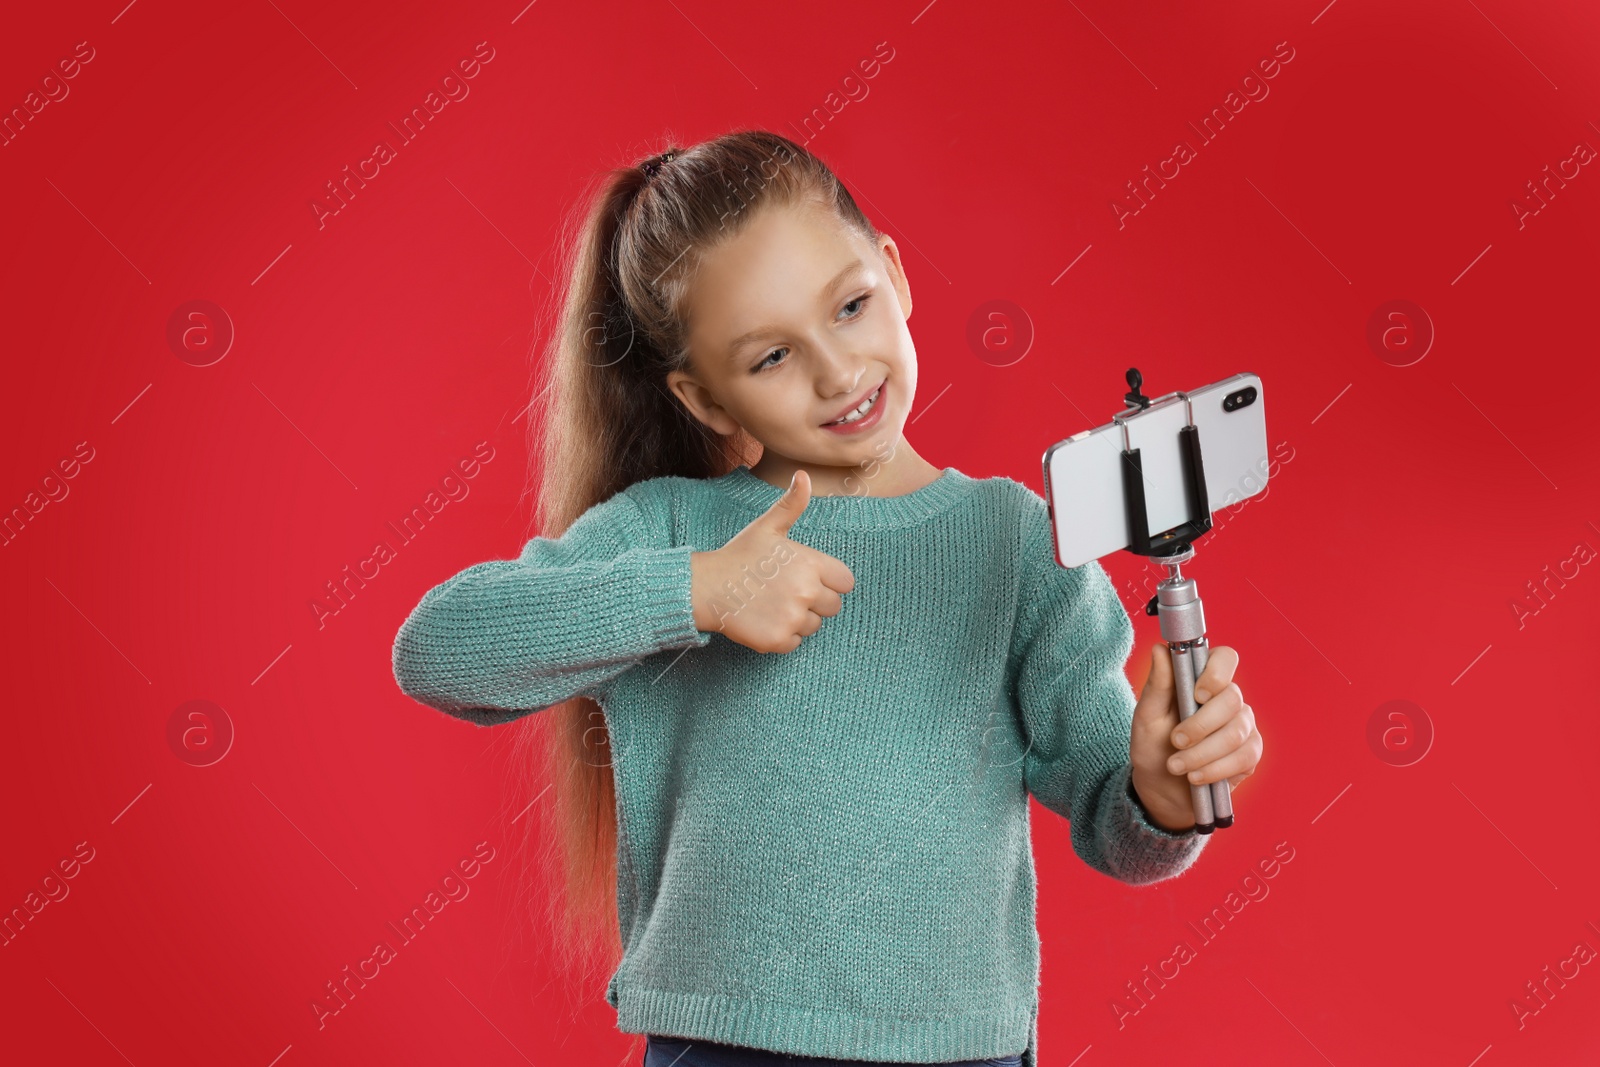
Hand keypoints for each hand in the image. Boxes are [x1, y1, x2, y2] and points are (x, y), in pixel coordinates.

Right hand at [689, 469, 855, 652]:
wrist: (706, 587)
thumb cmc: (739, 555)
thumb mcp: (767, 526)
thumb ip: (792, 504)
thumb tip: (804, 475)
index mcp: (811, 564)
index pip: (845, 582)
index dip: (829, 581)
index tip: (807, 578)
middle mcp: (807, 592)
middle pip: (833, 606)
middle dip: (815, 601)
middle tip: (785, 591)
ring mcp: (793, 618)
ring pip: (814, 625)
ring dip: (799, 619)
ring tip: (772, 603)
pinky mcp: (779, 640)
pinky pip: (796, 642)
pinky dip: (783, 635)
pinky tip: (764, 619)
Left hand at [1128, 644, 1262, 831]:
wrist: (1161, 788)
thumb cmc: (1153, 746)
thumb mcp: (1147, 716)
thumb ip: (1157, 684)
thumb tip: (1160, 649)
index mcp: (1202, 680)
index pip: (1225, 658)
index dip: (1217, 672)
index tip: (1197, 694)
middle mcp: (1228, 698)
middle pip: (1232, 698)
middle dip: (1200, 725)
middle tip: (1175, 741)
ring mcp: (1243, 725)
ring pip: (1236, 732)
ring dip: (1202, 753)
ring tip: (1177, 766)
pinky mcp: (1250, 753)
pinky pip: (1244, 757)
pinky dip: (1215, 769)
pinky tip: (1196, 777)